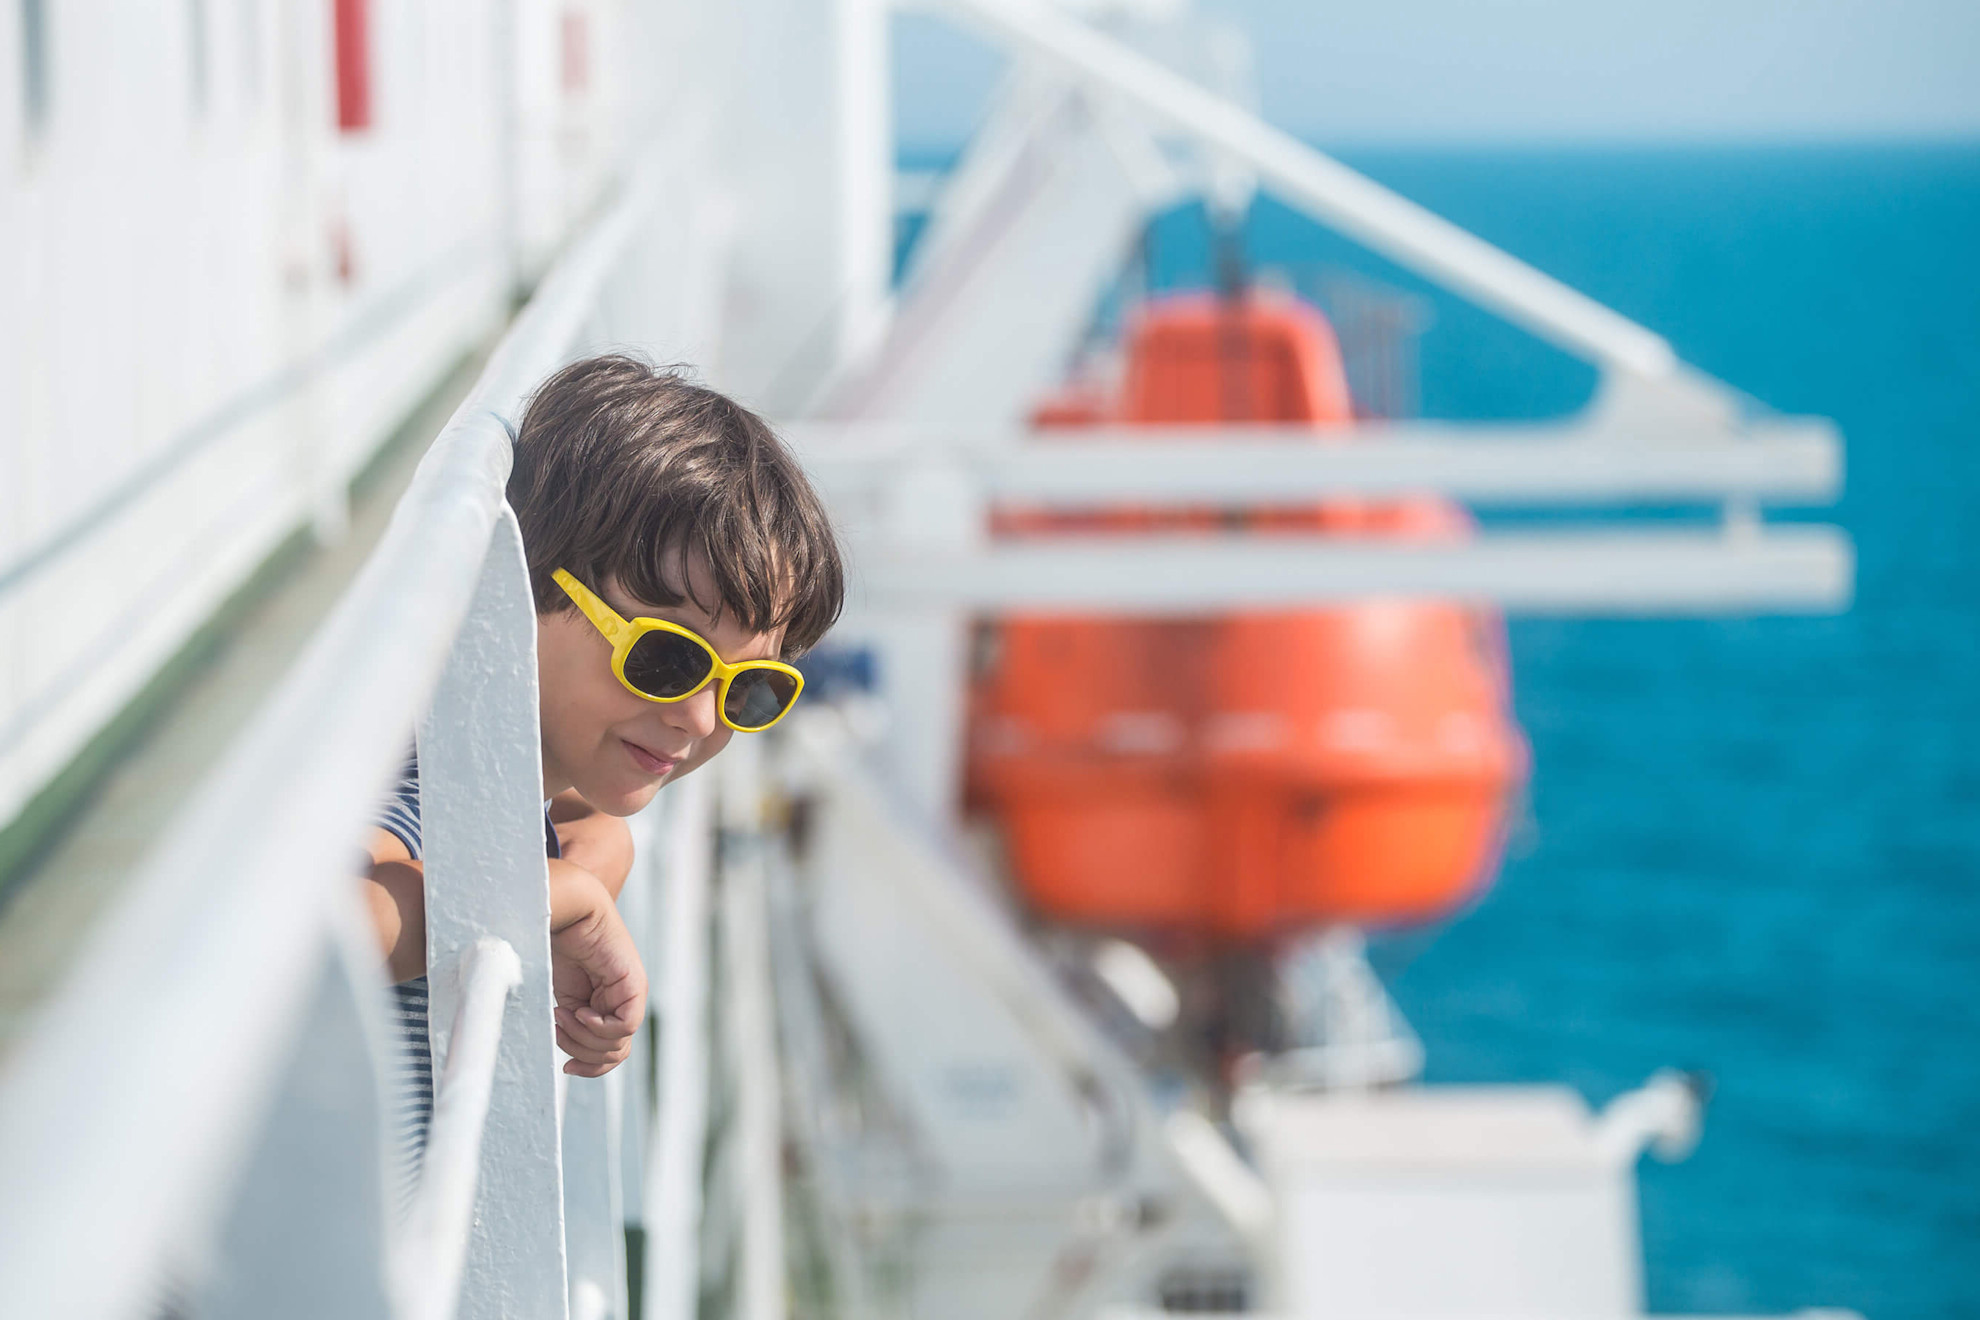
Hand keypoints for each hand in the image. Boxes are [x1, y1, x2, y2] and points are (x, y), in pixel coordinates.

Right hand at [548, 860, 646, 1076]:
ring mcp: (630, 994)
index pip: (610, 1054)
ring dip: (583, 1039)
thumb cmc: (555, 945)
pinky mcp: (633, 984)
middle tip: (558, 1027)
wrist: (564, 910)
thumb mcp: (561, 997)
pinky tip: (579, 1011)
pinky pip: (625, 1025)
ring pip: (618, 1045)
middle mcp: (622, 1003)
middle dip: (581, 1052)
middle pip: (613, 1055)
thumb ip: (571, 1026)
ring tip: (563, 1015)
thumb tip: (570, 1062)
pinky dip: (598, 1027)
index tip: (565, 1065)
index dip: (588, 1066)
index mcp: (605, 1008)